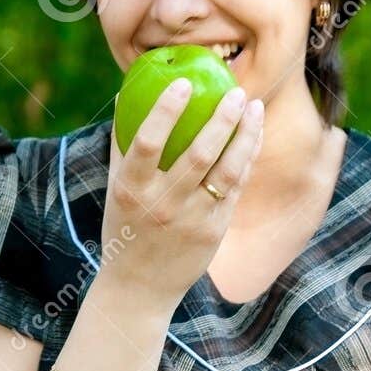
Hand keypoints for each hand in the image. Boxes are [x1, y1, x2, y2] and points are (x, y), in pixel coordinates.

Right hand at [99, 80, 264, 307]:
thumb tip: (128, 91)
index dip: (166, 110)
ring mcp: (191, 220)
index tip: (184, 82)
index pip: (148, 142)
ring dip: (245, 136)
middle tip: (236, 91)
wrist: (140, 287)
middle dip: (222, 119)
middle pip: (198, 154)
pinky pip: (235, 187)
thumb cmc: (125, 227)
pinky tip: (253, 135)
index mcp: (130, 189)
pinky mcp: (214, 231)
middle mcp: (162, 205)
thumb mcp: (116, 188)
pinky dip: (247, 158)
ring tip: (254, 107)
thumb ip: (122, 142)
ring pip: (226, 171)